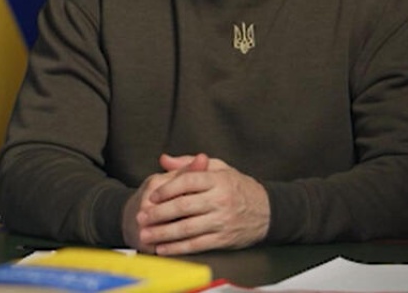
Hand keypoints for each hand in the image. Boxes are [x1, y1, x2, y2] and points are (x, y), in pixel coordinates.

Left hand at [135, 153, 269, 254]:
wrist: (266, 211)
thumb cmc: (237, 186)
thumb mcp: (218, 168)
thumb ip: (189, 163)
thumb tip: (163, 159)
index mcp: (218, 179)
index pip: (188, 181)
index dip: (167, 189)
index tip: (151, 195)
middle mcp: (220, 199)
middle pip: (183, 207)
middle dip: (159, 214)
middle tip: (141, 218)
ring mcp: (222, 220)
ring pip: (187, 228)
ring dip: (163, 233)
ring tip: (146, 235)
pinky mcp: (223, 239)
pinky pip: (196, 244)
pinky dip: (178, 248)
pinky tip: (163, 248)